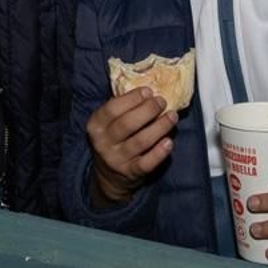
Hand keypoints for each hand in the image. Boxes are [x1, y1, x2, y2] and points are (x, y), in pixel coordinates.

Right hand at [84, 88, 176, 206]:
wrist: (110, 176)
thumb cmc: (113, 140)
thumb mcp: (108, 124)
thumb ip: (121, 108)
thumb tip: (147, 91)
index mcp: (95, 125)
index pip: (112, 109)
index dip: (131, 98)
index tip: (148, 91)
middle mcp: (103, 143)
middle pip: (127, 124)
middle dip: (148, 110)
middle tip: (162, 102)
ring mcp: (116, 159)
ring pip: (141, 141)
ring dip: (159, 127)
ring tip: (172, 116)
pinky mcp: (131, 173)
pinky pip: (147, 162)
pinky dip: (159, 152)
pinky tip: (169, 141)